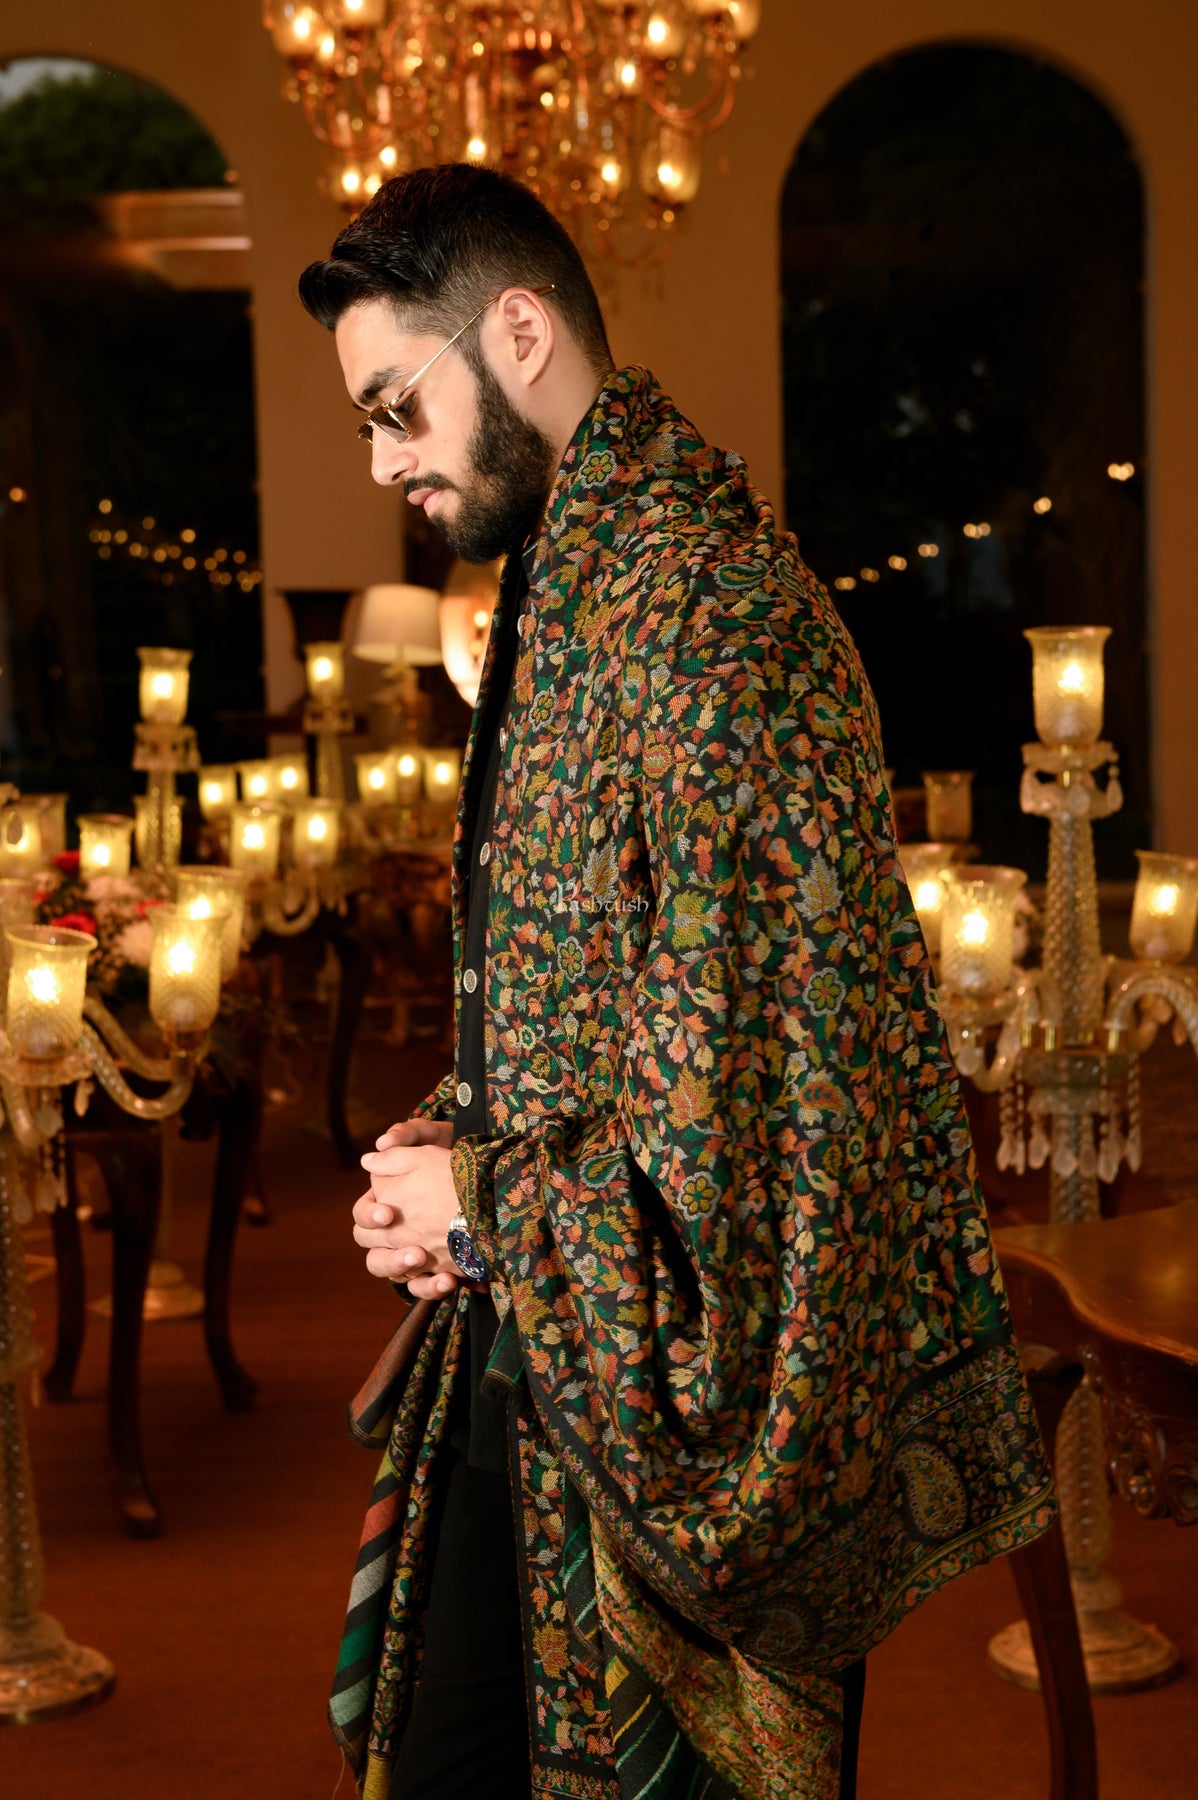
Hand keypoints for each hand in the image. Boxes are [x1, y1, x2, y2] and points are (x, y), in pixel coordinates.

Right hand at [353, 1117, 463, 1300]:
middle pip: (374, 1253)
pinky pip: (425, 1288)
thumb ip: (405, 1136)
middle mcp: (396, 1232)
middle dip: (390, 1256)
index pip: (363, 1217)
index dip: (370, 1217)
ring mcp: (414, 1252)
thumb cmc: (452, 1154)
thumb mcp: (433, 1138)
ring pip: (396, 1274)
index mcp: (386, 1203)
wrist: (486, 1177)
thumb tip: (375, 1151)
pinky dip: (432, 1288)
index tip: (388, 1214)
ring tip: (424, 1262)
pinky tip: (448, 1282)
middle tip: (414, 1250)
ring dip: (405, 1271)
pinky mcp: (435, 1269)